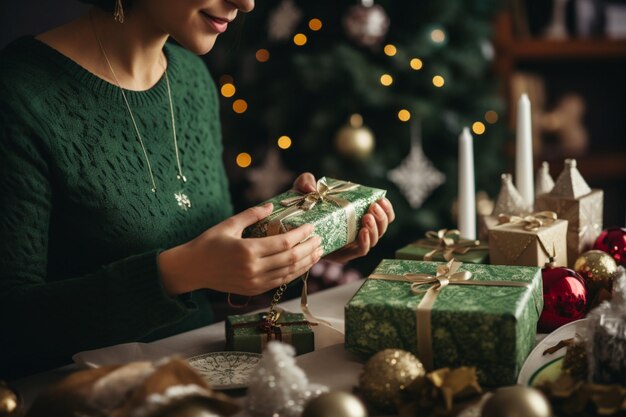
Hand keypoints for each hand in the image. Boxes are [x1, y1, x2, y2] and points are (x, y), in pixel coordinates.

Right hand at [158, 203, 322, 295]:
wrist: (191, 269)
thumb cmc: (207, 243)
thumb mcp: (228, 224)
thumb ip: (251, 214)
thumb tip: (272, 205)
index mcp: (248, 250)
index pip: (284, 243)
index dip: (301, 235)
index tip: (311, 227)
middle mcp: (253, 269)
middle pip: (290, 259)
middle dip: (308, 249)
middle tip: (320, 240)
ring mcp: (254, 282)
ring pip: (288, 274)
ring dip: (306, 263)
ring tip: (317, 253)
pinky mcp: (253, 290)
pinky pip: (279, 282)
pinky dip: (293, 274)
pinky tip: (302, 266)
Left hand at [293, 173, 395, 263]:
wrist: (289, 230)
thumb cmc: (301, 208)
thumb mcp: (303, 191)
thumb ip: (305, 181)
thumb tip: (311, 186)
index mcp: (357, 215)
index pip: (381, 215)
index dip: (386, 209)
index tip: (381, 199)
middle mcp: (358, 230)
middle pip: (382, 228)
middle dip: (381, 218)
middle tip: (373, 208)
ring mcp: (351, 244)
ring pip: (374, 240)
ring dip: (375, 229)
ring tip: (367, 218)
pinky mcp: (343, 255)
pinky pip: (361, 251)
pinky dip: (365, 242)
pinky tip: (363, 232)